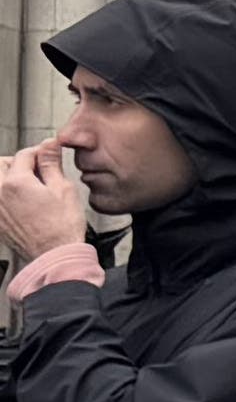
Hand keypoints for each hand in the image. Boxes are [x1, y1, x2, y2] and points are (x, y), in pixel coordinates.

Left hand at [0, 141, 86, 257]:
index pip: (24, 155)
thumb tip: (49, 144)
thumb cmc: (62, 228)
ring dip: (8, 178)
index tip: (49, 155)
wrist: (55, 257)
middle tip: (37, 171)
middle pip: (1, 164)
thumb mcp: (63, 189)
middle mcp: (0, 193)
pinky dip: (6, 196)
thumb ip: (51, 164)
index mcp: (16, 182)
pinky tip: (22, 203)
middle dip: (18, 163)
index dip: (39, 152)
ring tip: (27, 186)